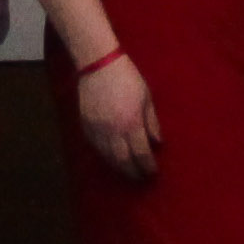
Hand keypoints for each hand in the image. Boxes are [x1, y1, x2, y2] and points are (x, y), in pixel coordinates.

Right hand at [75, 50, 160, 186]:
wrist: (98, 65)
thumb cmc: (128, 78)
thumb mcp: (146, 98)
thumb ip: (152, 122)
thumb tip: (157, 143)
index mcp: (132, 124)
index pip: (141, 154)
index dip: (148, 166)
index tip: (153, 172)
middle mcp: (114, 131)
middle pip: (123, 161)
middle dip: (133, 172)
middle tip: (140, 178)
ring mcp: (97, 130)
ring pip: (108, 157)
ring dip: (119, 167)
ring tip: (127, 170)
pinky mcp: (86, 126)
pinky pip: (96, 148)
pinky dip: (105, 156)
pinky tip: (112, 157)